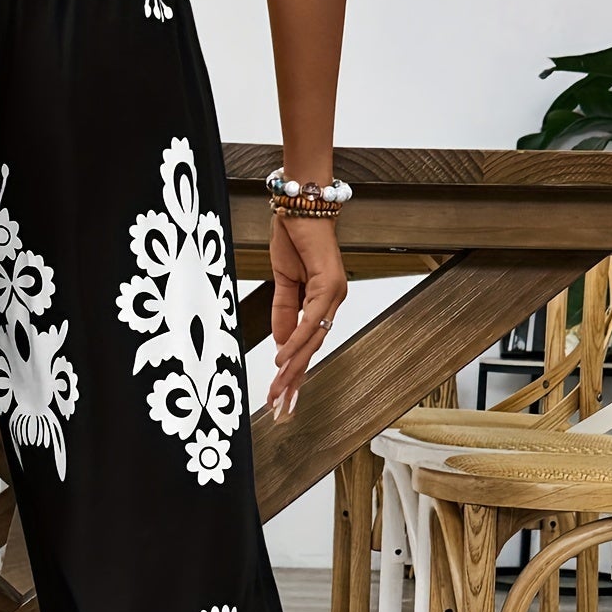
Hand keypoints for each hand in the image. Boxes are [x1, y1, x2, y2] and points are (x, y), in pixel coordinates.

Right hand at [266, 212, 347, 416]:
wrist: (302, 205)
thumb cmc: (295, 237)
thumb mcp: (282, 281)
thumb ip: (283, 313)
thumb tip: (281, 345)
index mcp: (322, 303)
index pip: (307, 344)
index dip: (294, 371)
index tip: (281, 394)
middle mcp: (332, 302)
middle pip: (311, 350)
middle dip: (293, 381)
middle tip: (280, 406)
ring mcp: (333, 294)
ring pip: (312, 340)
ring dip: (292, 368)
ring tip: (278, 390)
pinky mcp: (328, 285)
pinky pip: (310, 320)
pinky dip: (296, 340)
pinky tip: (283, 358)